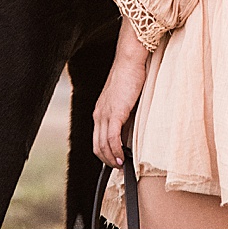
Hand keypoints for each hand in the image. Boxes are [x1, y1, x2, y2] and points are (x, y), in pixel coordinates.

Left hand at [92, 25, 149, 168]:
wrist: (129, 61)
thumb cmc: (130, 76)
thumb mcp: (124, 100)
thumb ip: (123, 115)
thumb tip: (128, 131)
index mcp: (100, 111)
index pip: (97, 138)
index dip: (104, 153)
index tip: (114, 160)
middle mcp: (99, 114)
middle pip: (97, 145)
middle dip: (107, 159)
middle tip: (118, 167)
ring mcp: (105, 114)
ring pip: (103, 145)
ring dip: (112, 158)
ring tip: (122, 165)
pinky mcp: (115, 113)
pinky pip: (112, 139)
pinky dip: (117, 150)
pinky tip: (124, 156)